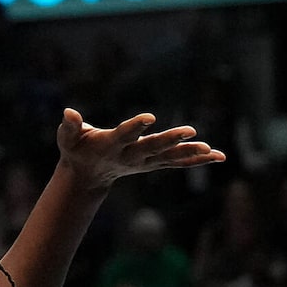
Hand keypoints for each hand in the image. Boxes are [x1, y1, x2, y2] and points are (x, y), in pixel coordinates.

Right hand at [54, 109, 223, 189]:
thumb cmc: (76, 149)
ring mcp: (144, 162)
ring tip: (211, 149)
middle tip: (189, 130)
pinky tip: (218, 156)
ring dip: (190, 153)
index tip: (150, 117)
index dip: (136, 126)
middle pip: (152, 147)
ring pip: (170, 158)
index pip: (124, 135)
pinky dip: (198, 160)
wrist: (87, 175)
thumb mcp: (67, 138)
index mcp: (109, 146)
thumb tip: (68, 112)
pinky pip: (178, 162)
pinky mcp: (154, 164)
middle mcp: (130, 156)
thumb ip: (69, 126)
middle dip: (170, 140)